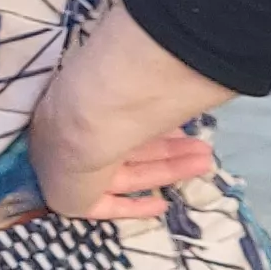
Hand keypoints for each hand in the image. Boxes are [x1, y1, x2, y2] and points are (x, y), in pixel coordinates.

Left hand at [27, 4, 233, 220]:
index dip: (149, 124)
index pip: (113, 118)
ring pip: (125, 173)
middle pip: (124, 147)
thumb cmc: (109, 82)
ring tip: (205, 160)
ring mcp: (65, 166)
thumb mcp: (131, 74)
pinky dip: (133, 207)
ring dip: (167, 168)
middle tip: (201, 145)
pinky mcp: (69, 199)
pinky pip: (104, 206)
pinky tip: (161, 205)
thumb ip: (146, 77)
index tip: (177, 126)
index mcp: (75, 102)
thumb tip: (171, 62)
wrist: (88, 113)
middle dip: (166, 147)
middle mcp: (68, 133)